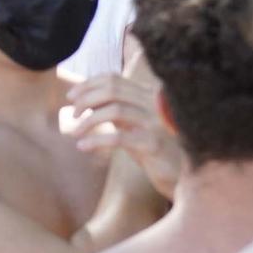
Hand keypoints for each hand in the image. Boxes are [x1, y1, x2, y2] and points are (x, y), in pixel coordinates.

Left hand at [63, 70, 183, 202]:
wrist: (180, 173)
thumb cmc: (154, 148)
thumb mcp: (135, 124)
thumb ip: (118, 109)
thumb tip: (86, 99)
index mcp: (150, 95)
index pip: (114, 78)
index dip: (88, 84)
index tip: (71, 96)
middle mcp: (155, 104)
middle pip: (113, 89)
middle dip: (85, 99)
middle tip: (73, 114)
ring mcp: (156, 123)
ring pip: (115, 109)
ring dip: (88, 120)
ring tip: (76, 132)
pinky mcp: (153, 144)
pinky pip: (118, 137)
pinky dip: (96, 140)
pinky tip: (83, 146)